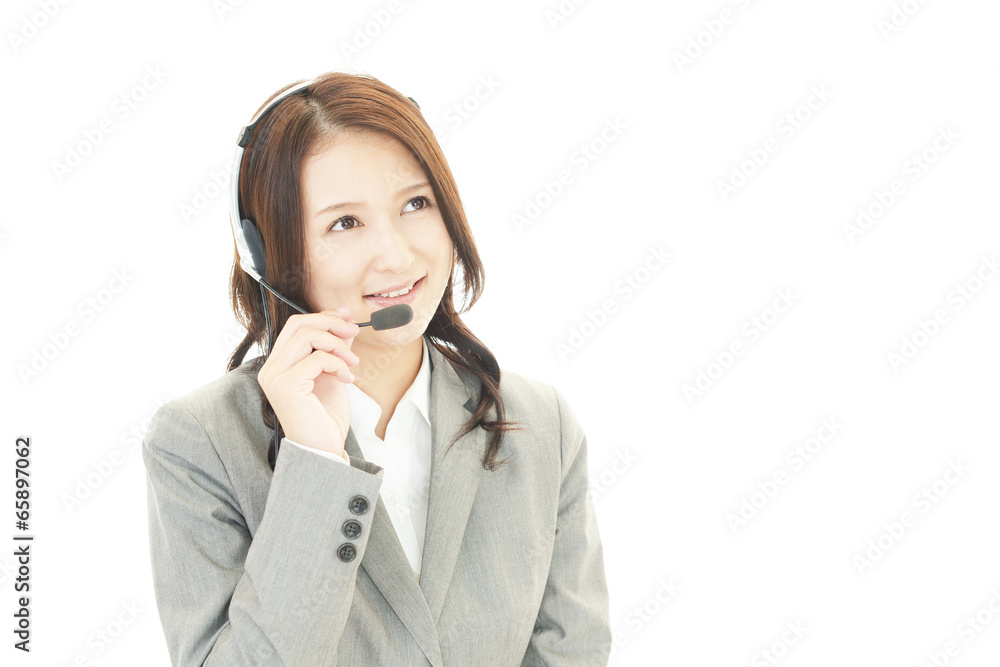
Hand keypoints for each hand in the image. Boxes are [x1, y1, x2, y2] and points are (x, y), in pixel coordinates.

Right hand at [256, 307, 360, 455]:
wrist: (323, 450)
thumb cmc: (325, 418)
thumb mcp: (333, 375)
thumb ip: (334, 349)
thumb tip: (345, 322)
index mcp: (278, 365)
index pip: (295, 327)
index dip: (323, 317)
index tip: (347, 317)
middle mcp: (271, 370)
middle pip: (298, 325)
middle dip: (330, 323)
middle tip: (354, 333)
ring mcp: (276, 378)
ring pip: (307, 336)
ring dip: (337, 344)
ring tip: (352, 364)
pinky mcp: (287, 386)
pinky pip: (317, 358)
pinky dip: (338, 364)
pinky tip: (348, 379)